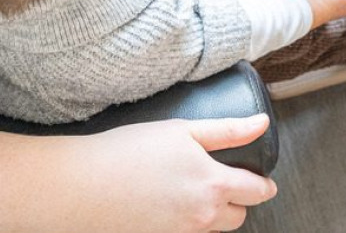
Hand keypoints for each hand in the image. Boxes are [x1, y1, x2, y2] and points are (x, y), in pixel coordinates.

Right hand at [70, 116, 276, 232]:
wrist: (82, 187)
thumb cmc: (130, 152)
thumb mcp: (184, 130)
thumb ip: (228, 130)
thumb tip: (262, 123)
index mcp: (214, 185)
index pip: (257, 192)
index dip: (263, 184)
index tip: (262, 179)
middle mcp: (202, 216)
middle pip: (238, 217)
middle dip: (238, 201)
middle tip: (223, 180)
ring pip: (213, 229)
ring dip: (214, 214)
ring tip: (194, 190)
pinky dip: (189, 222)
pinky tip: (171, 203)